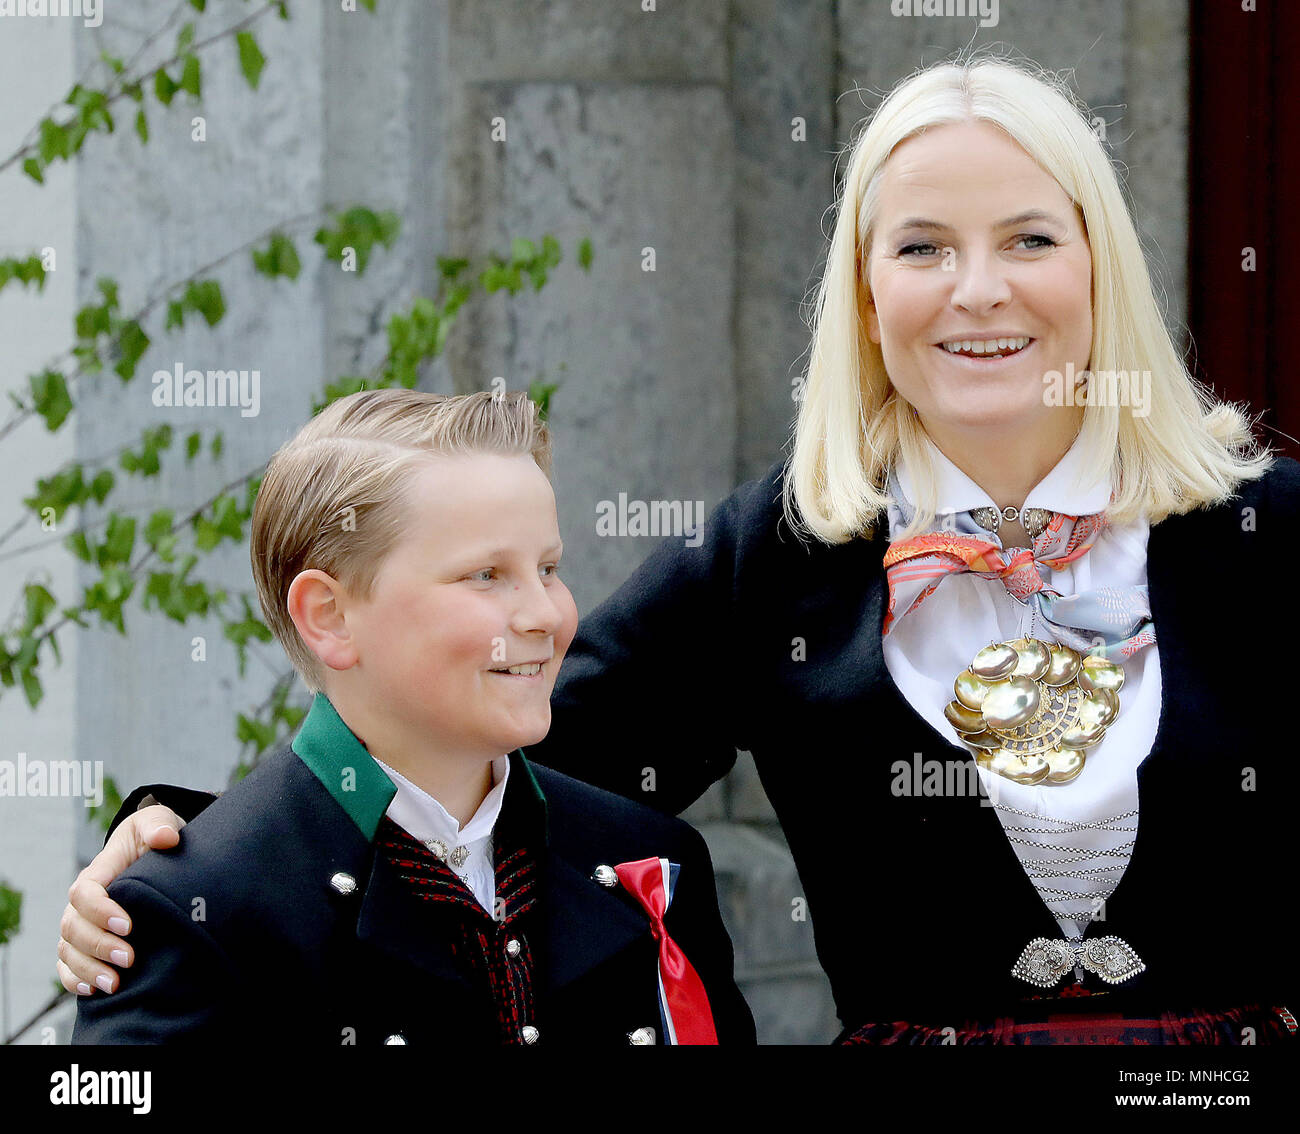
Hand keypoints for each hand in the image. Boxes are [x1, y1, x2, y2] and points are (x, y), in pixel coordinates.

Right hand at [56, 805, 184, 994]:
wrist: (157, 852)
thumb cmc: (155, 835)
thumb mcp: (160, 820)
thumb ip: (159, 824)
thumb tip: (166, 838)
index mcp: (100, 870)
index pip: (84, 892)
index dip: (100, 911)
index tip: (129, 925)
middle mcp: (85, 899)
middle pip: (72, 926)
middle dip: (97, 946)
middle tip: (129, 959)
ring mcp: (84, 922)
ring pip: (68, 949)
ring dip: (87, 969)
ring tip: (115, 983)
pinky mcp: (88, 940)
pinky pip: (67, 964)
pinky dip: (74, 979)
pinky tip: (94, 991)